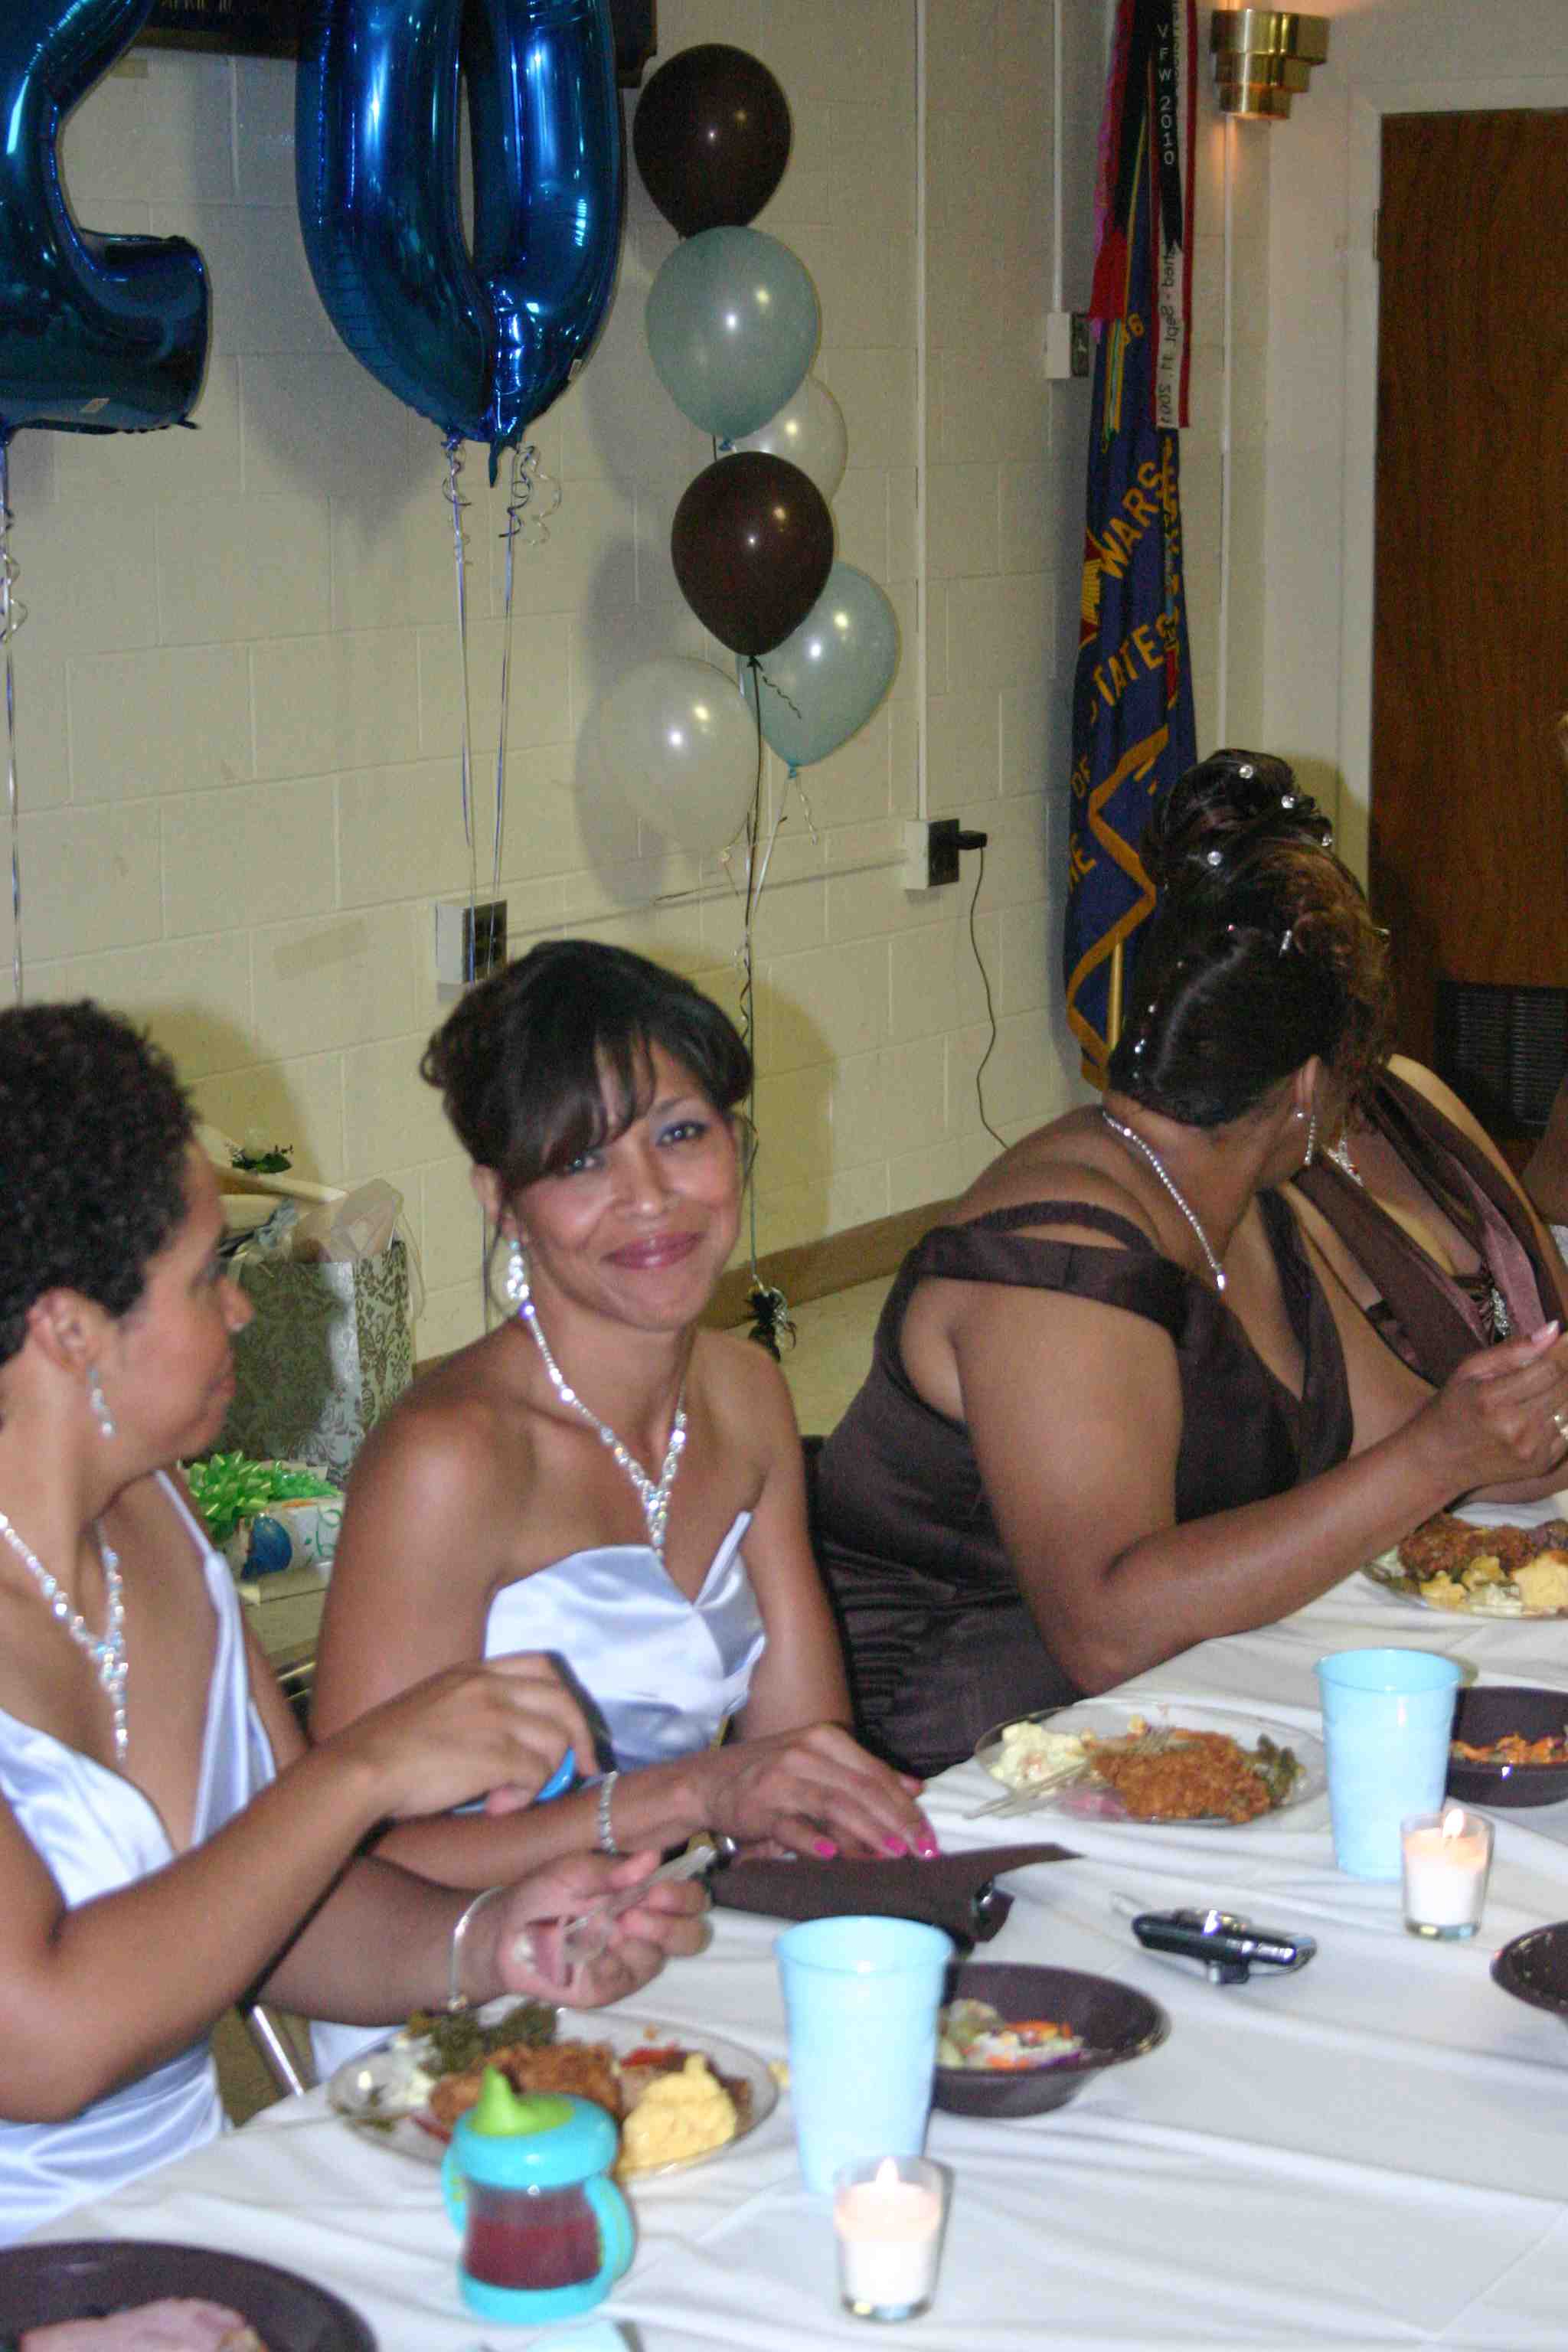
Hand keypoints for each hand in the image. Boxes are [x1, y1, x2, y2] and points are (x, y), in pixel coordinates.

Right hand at [320, 1652, 594, 1819]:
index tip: (569, 1729)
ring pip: (557, 1741)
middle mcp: (491, 1686)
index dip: (564, 1698)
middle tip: (583, 1770)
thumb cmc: (387, 1748)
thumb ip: (473, 1710)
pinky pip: (539, 1774)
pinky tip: (499, 1808)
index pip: (543, 1665)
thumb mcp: (434, 1705)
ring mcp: (496, 1717)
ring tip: (512, 1797)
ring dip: (546, 1776)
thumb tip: (510, 1742)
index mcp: (474, 1671)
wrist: (361, 1768)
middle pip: (564, 1702)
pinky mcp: (497, 1754)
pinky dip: (528, 1795)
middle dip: (581, 1738)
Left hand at [486, 1852, 710, 2008]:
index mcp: (642, 1896)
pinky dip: (612, 1961)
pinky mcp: (610, 1986)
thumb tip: (654, 1857)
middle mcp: (645, 1930)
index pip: (688, 1899)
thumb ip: (612, 1869)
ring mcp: (630, 1961)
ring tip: (611, 1929)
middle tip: (638, 1913)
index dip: (683, 1895)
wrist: (503, 1933)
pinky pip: (627, 1978)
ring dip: (641, 1941)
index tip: (656, 1889)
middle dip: (674, 1924)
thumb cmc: (542, 1894)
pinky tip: (593, 1950)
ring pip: (661, 1958)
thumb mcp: (573, 1871)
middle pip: (692, 1935)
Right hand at [696, 1724, 937, 1859]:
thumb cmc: (773, 1774)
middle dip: (897, 1823)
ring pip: (835, 1805)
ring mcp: (782, 1778)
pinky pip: (793, 1826)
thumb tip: (916, 1788)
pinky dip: (814, 1841)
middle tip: (922, 1851)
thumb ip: (867, 1774)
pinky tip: (834, 1856)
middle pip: (862, 1789)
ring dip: (868, 1832)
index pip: (876, 1774)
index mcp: (826, 1739)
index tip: (928, 1836)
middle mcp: (806, 1752)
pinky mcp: (761, 1806)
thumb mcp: (821, 1764)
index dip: (906, 1806)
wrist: (709, 1781)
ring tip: (894, 1854)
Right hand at [1426, 1324, 1567, 1487]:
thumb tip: (1554, 1329)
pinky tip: (1547, 1406)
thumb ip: (1513, 1350)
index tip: (1567, 1337)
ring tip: (1547, 1383)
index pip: (1549, 1368)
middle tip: (1562, 1357)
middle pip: (1565, 1388)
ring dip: (1565, 1392)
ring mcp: (1530, 1450)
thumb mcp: (1470, 1370)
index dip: (1565, 1350)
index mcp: (1491, 1399)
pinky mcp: (1540, 1465)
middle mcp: (1514, 1427)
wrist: (1438, 1460)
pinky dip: (1564, 1415)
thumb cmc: (1452, 1407)